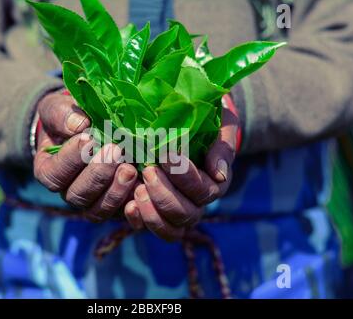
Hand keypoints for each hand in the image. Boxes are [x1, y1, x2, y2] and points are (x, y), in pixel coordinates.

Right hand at [33, 92, 137, 220]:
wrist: (93, 126)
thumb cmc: (71, 117)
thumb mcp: (58, 108)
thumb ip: (61, 115)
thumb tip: (79, 125)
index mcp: (49, 171)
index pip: (54, 175)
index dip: (70, 159)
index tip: (88, 138)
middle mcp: (69, 192)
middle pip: (78, 195)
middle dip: (97, 174)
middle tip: (114, 151)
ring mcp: (94, 202)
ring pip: (99, 209)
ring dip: (115, 191)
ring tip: (130, 168)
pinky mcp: (117, 206)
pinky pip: (123, 214)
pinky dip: (133, 206)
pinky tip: (143, 188)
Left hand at [124, 106, 238, 240]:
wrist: (187, 122)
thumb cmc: (208, 123)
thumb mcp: (222, 126)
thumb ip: (223, 146)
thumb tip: (218, 174)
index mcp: (214, 184)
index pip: (203, 191)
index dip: (185, 177)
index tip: (167, 155)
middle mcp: (196, 203)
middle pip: (186, 214)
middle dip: (165, 195)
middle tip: (148, 171)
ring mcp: (175, 211)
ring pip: (170, 229)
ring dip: (153, 212)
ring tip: (138, 188)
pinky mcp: (154, 212)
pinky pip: (150, 228)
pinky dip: (139, 220)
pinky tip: (129, 205)